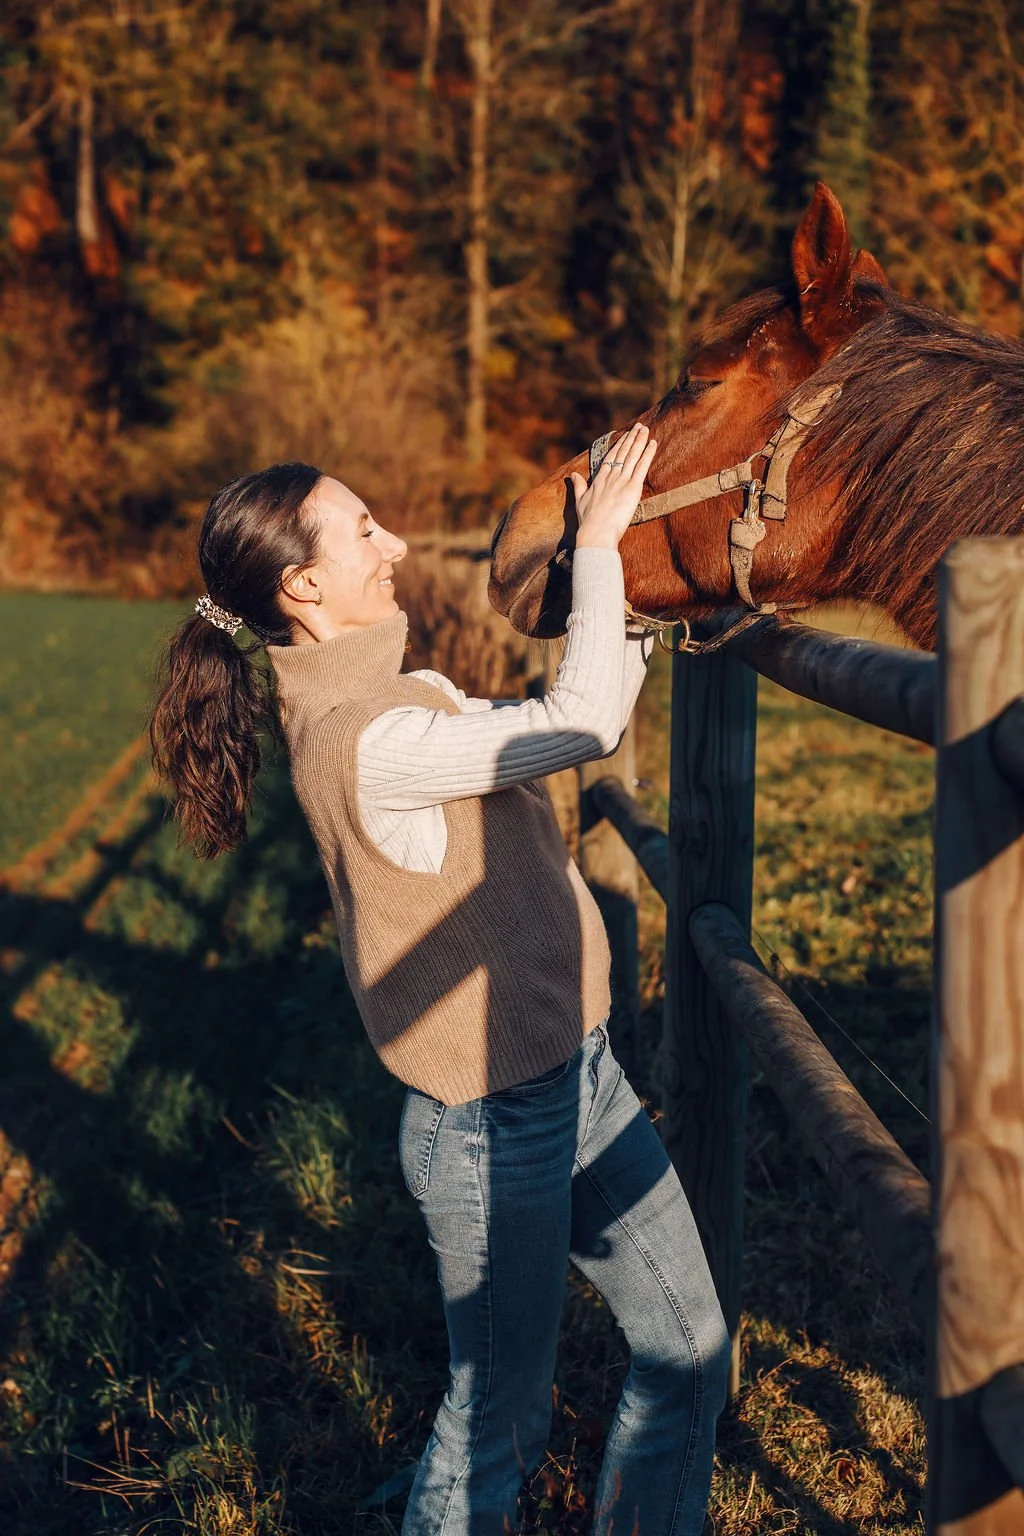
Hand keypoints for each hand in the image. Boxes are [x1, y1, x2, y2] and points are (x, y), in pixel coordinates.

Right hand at [570, 423, 657, 550]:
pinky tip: (653, 444)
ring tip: (645, 429)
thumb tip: (573, 475)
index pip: (611, 458)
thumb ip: (578, 486)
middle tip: (639, 427)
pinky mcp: (632, 488)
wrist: (596, 533)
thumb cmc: (588, 522)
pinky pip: (641, 467)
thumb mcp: (580, 502)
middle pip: (623, 453)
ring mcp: (621, 481)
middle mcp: (610, 477)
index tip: (625, 435)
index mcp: (599, 480)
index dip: (619, 445)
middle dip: (631, 438)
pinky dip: (648, 454)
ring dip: (640, 441)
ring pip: (632, 456)